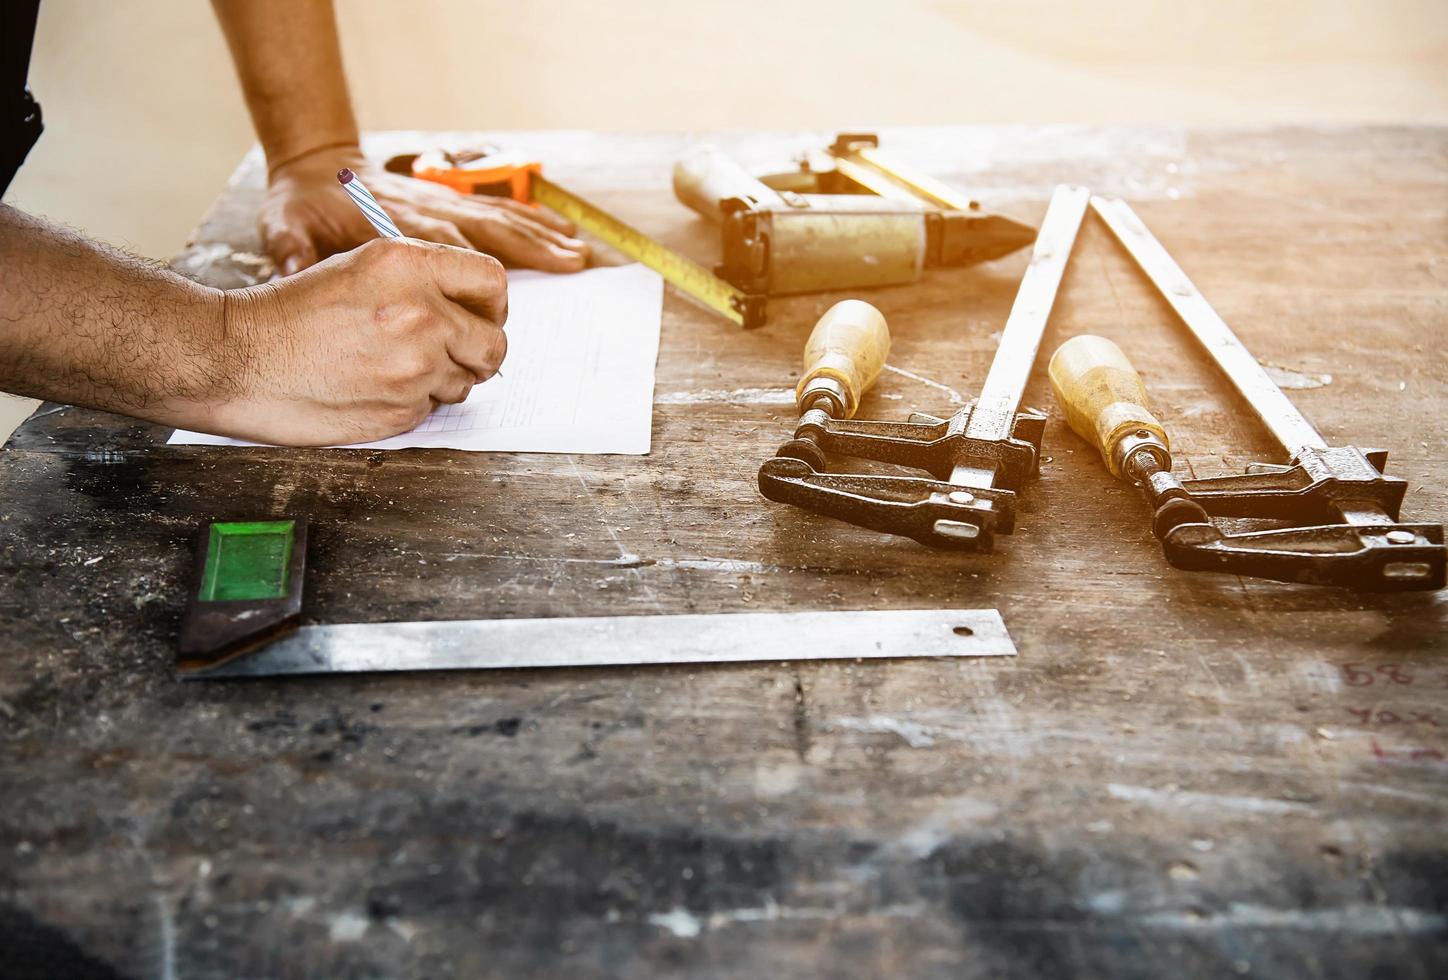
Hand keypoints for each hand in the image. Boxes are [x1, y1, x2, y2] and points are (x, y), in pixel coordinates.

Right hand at [210, 238, 507, 445]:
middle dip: (479, 351)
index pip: (493, 282)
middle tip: (453, 352)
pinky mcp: (403, 409)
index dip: (493, 305)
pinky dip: (412, 402)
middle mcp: (421, 314)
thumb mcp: (361, 266)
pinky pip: (432, 408)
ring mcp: (415, 367)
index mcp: (410, 265)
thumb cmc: (292, 311)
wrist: (238, 358)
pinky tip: (373, 387)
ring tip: (392, 366)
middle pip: (494, 342)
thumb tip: (475, 308)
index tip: (482, 315)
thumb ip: (423, 280)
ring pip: (465, 381)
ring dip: (442, 378)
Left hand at [260, 146, 588, 275]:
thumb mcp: (285, 223)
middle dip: (531, 247)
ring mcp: (444, 202)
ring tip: (577, 253)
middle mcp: (429, 208)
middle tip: (570, 264)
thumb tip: (293, 266)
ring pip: (500, 218)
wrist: (315, 163)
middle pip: (488, 230)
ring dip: (541, 235)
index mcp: (396, 225)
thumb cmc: (303, 202)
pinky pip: (498, 211)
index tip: (499, 306)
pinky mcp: (450, 201)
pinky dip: (532, 221)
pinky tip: (561, 234)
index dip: (472, 279)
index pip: (445, 248)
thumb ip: (291, 246)